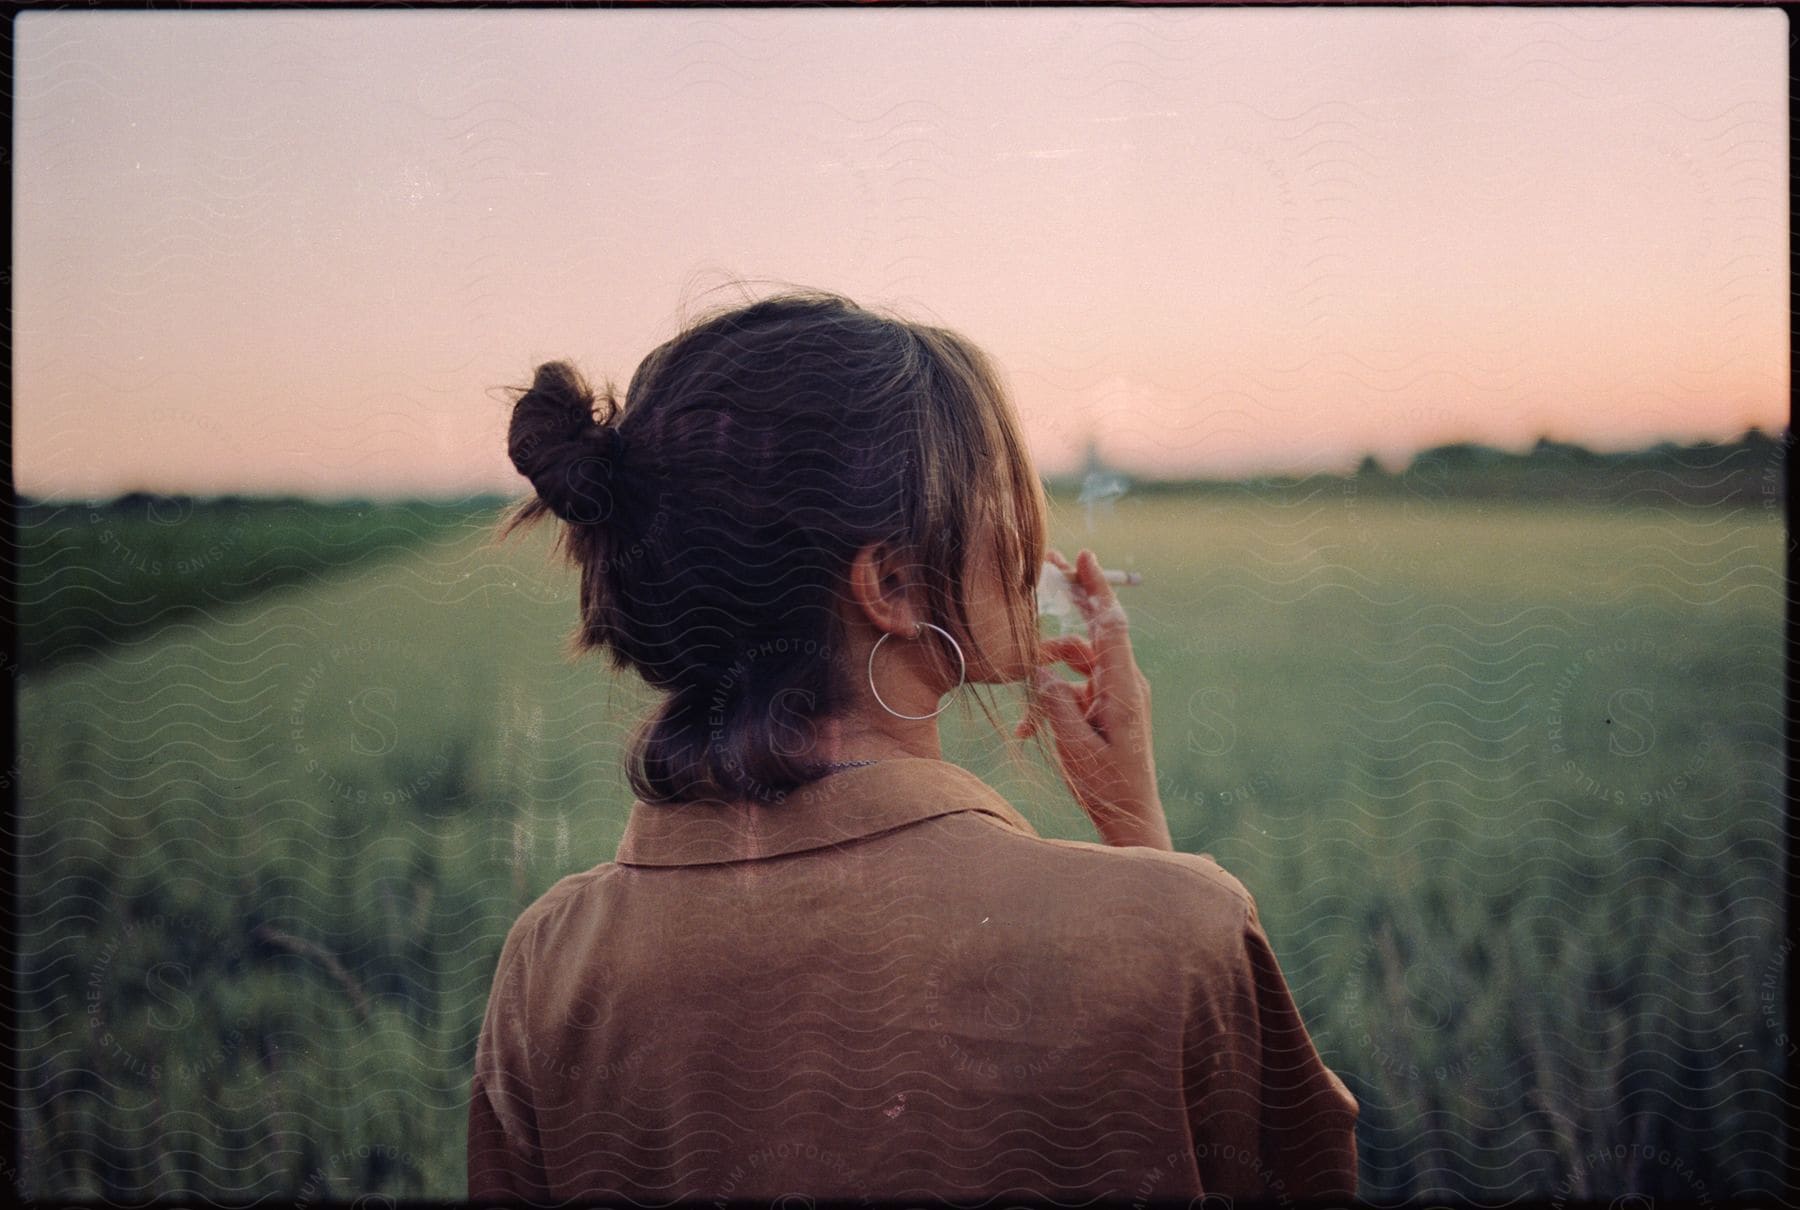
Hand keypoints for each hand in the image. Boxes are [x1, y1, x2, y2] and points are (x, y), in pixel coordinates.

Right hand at [1016, 548, 1172, 850]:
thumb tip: (1039, 670)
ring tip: (1021, 678)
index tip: (1082, 556)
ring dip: (1048, 666)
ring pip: (1078, 660)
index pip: (1111, 624)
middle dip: (1071, 600)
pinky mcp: (1107, 708)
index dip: (1096, 588)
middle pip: (1094, 631)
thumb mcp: (1073, 744)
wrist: (1129, 817)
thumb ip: (1054, 702)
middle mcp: (1124, 683)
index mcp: (1123, 686)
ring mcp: (1117, 695)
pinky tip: (1030, 726)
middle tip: (1046, 570)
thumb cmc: (1106, 784)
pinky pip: (1077, 688)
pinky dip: (1054, 696)